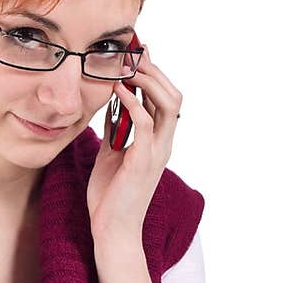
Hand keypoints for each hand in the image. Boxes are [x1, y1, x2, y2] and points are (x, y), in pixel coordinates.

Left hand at [85, 48, 182, 244]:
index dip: (153, 73)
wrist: (111, 230)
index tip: (134, 52)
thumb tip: (111, 104)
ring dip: (148, 80)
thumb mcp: (110, 153)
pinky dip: (134, 102)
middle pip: (173, 95)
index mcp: (157, 141)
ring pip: (168, 103)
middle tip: (131, 53)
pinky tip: (118, 90)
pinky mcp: (144, 161)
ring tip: (127, 66)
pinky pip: (146, 123)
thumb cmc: (110, 196)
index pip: (163, 98)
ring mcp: (157, 152)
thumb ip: (115, 129)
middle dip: (154, 70)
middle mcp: (163, 143)